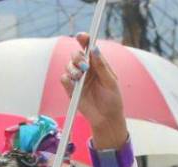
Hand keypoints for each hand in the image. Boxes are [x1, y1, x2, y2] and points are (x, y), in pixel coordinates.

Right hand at [59, 32, 127, 147]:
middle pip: (76, 55)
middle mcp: (86, 70)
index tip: (81, 36)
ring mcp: (78, 79)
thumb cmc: (112, 100)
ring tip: (80, 77)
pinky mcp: (71, 89)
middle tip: (84, 65)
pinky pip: (64, 79)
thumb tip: (95, 49)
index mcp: (97, 65)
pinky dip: (67, 79)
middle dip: (78, 57)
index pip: (89, 48)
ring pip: (68, 65)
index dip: (84, 40)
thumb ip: (102, 66)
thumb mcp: (111, 82)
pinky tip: (73, 83)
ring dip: (73, 69)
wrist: (106, 119)